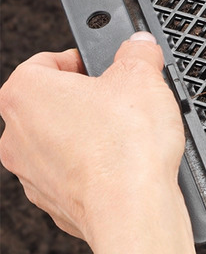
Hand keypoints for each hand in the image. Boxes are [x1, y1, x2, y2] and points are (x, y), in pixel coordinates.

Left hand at [0, 33, 203, 253]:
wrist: (132, 208)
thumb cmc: (125, 146)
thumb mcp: (143, 75)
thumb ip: (138, 51)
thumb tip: (139, 44)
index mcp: (25, 94)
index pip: (44, 62)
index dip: (79, 59)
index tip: (104, 66)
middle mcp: (16, 135)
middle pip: (49, 103)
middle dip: (85, 99)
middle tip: (120, 98)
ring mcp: (30, 173)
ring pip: (58, 141)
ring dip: (87, 134)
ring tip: (126, 133)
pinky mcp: (52, 202)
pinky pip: (71, 174)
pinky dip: (93, 167)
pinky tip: (123, 164)